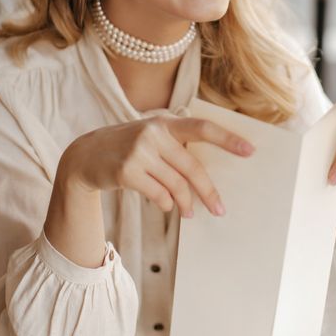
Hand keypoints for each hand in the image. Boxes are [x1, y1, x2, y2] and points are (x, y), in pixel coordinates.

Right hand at [63, 114, 253, 217]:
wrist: (85, 155)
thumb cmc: (127, 148)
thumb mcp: (150, 136)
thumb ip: (175, 145)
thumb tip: (206, 173)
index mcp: (164, 122)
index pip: (202, 128)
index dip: (227, 139)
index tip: (250, 151)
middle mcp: (153, 133)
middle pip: (191, 166)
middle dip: (209, 191)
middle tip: (220, 209)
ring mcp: (139, 152)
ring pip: (175, 184)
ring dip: (186, 203)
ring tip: (191, 213)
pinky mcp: (126, 172)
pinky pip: (158, 194)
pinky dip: (165, 203)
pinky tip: (166, 205)